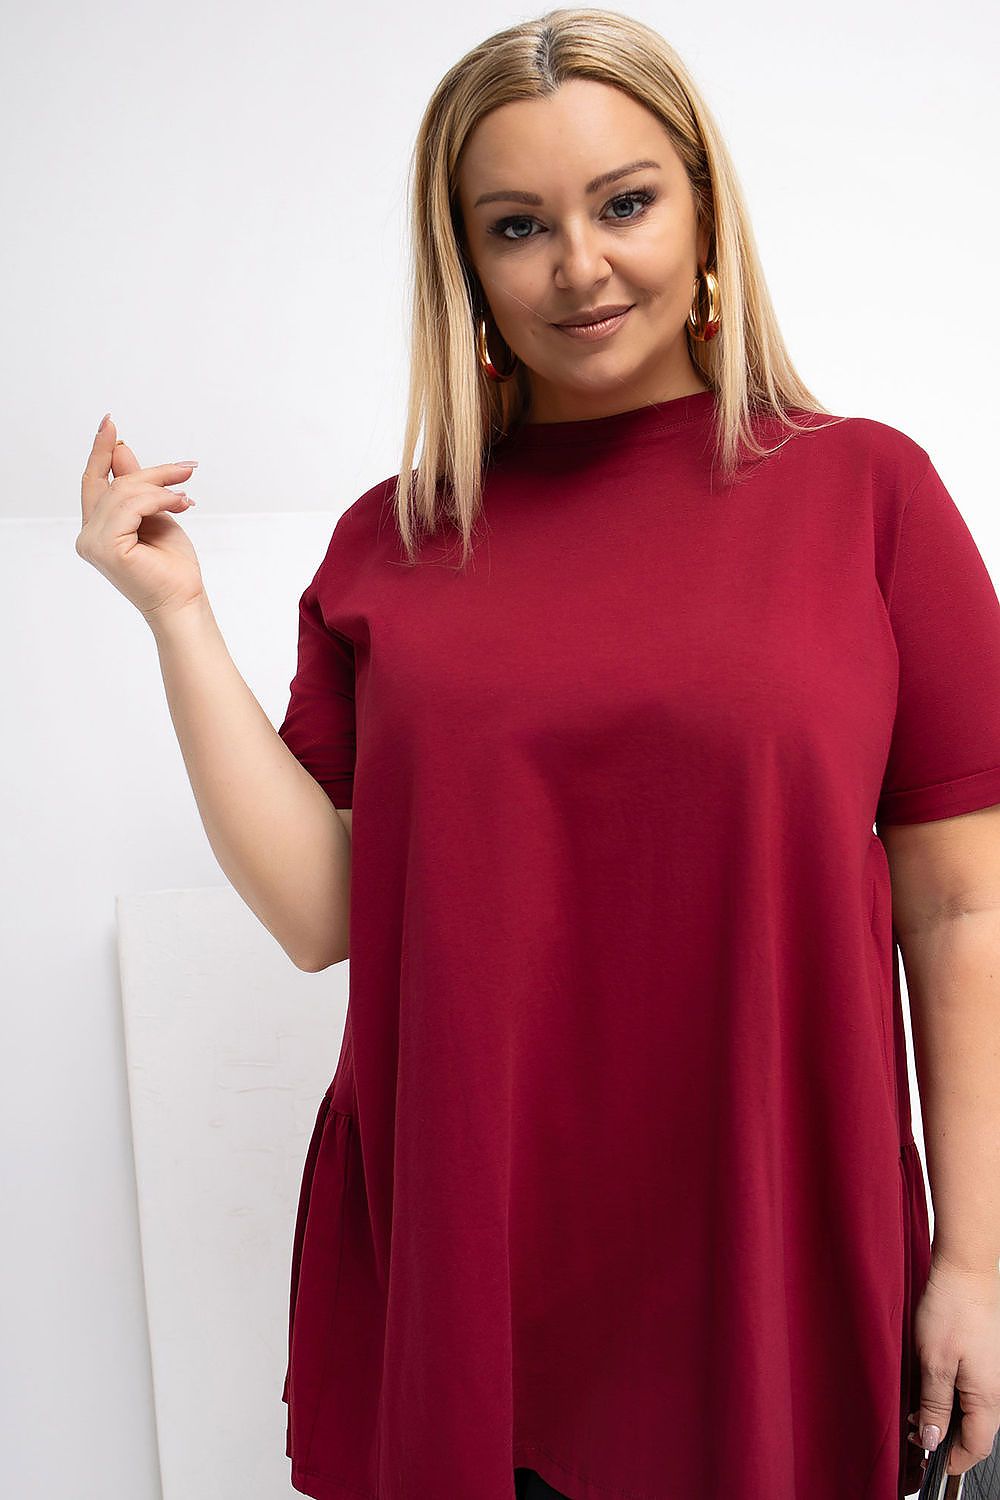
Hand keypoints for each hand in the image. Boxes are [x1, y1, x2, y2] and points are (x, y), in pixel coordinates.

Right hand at [76, 413, 203, 624]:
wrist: (184, 600)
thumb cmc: (171, 566)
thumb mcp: (155, 514)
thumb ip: (136, 487)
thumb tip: (121, 450)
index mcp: (97, 528)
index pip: (93, 481)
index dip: (100, 451)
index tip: (110, 423)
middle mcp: (88, 535)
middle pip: (115, 483)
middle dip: (153, 472)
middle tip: (186, 469)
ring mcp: (93, 543)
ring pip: (125, 492)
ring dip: (162, 487)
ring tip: (187, 497)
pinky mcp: (107, 547)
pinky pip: (133, 505)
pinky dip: (160, 499)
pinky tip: (181, 504)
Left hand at [906, 1254, 999, 1477]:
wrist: (965, 1271)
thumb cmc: (951, 1309)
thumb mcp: (934, 1362)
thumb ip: (934, 1405)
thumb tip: (933, 1440)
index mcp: (989, 1398)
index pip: (977, 1447)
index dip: (952, 1459)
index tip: (928, 1462)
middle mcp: (996, 1391)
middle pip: (976, 1432)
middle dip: (947, 1440)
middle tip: (915, 1435)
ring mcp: (993, 1375)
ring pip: (973, 1412)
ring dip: (947, 1417)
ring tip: (916, 1412)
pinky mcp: (986, 1361)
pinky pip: (971, 1392)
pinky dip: (951, 1397)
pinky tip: (930, 1388)